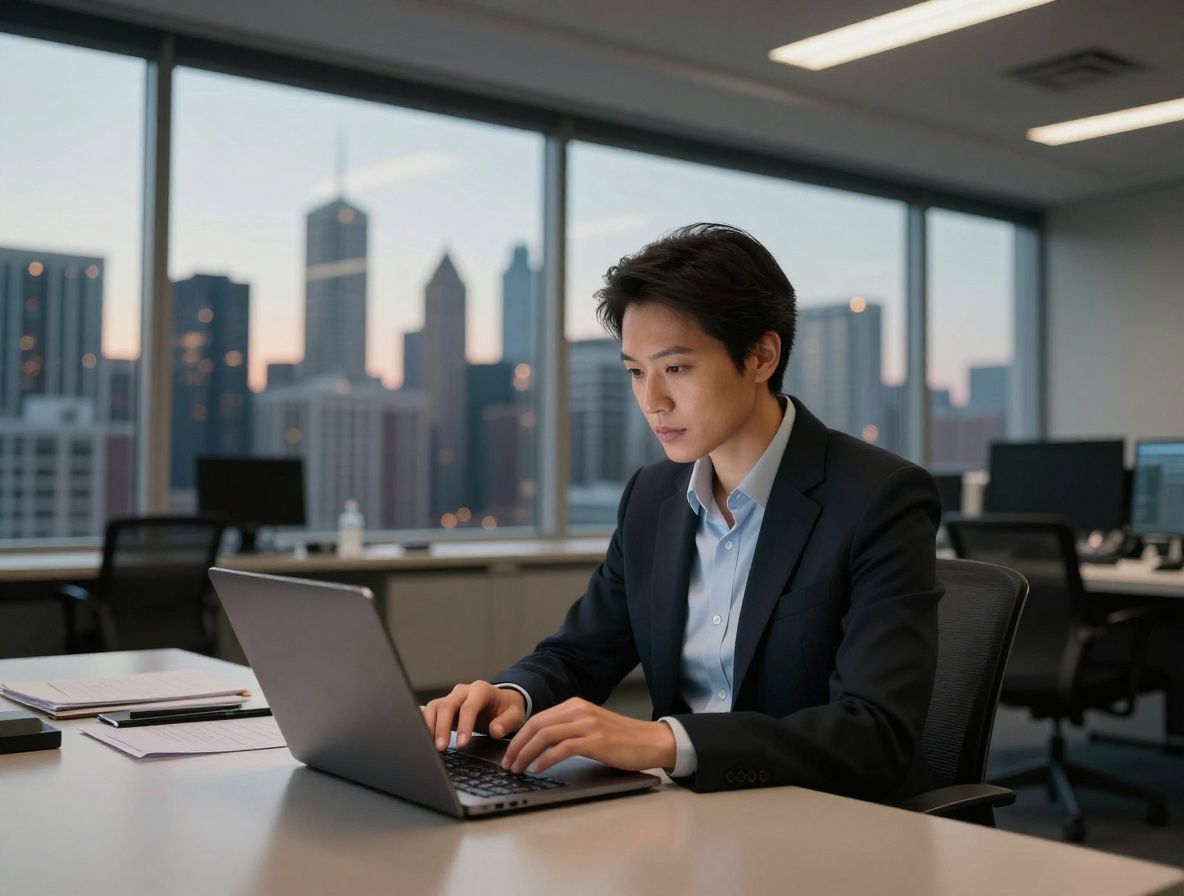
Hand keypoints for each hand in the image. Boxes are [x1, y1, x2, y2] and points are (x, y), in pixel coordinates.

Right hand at [422, 681, 526, 750]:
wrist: (501, 702)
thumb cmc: (507, 709)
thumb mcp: (515, 715)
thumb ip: (507, 722)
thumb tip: (495, 731)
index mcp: (481, 690)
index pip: (469, 706)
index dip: (465, 725)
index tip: (462, 744)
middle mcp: (464, 691)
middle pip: (447, 705)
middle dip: (442, 727)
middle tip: (441, 748)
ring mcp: (452, 697)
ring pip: (435, 707)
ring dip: (430, 727)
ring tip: (431, 746)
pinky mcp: (444, 706)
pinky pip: (430, 712)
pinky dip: (425, 725)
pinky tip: (425, 739)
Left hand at [501, 697, 675, 774]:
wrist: (652, 741)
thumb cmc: (622, 739)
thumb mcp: (591, 727)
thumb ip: (569, 729)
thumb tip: (539, 746)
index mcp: (575, 705)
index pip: (537, 718)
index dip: (519, 737)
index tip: (509, 754)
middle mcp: (579, 710)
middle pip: (536, 725)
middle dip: (517, 746)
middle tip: (507, 764)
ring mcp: (588, 724)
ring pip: (545, 735)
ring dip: (526, 753)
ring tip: (518, 769)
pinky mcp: (596, 740)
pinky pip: (562, 748)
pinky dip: (546, 759)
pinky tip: (538, 769)